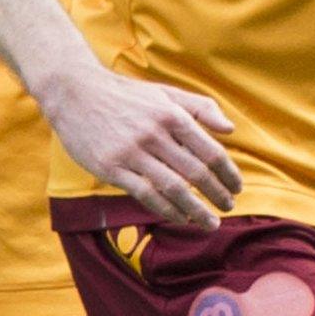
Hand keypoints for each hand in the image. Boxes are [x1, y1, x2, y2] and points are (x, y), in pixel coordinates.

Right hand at [38, 65, 242, 227]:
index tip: (237, 187)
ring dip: (195, 209)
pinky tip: (180, 218)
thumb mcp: (167, 93)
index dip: (228, 173)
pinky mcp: (110, 168)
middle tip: (229, 207)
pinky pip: (144, 194)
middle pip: (195, 172)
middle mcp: (154, 135)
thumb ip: (202, 108)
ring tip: (209, 222)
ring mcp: (131, 153)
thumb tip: (230, 130)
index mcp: (173, 116)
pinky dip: (166, 210)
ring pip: (172, 188)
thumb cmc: (128, 95)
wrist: (77, 93)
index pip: (211, 151)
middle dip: (217, 193)